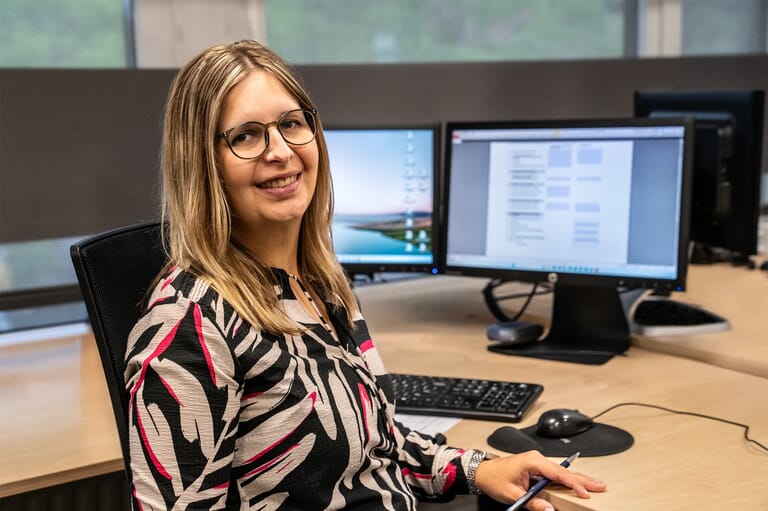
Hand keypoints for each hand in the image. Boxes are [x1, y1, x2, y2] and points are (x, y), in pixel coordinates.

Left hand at [473, 450, 605, 510]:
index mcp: (532, 461)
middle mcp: (536, 459)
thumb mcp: (513, 494)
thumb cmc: (494, 478)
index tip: (584, 493)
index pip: (558, 473)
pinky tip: (577, 484)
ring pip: (561, 472)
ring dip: (577, 479)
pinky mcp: (536, 467)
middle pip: (564, 470)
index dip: (573, 484)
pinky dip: (567, 479)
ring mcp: (537, 462)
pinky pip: (555, 474)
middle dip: (583, 479)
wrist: (482, 472)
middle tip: (600, 485)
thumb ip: (533, 503)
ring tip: (594, 484)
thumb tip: (549, 510)